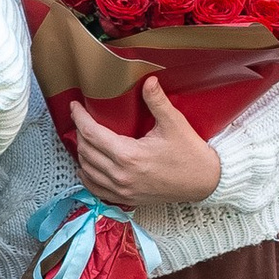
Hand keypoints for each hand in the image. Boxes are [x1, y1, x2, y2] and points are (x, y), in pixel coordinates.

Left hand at [72, 74, 222, 205]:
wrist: (204, 182)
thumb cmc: (190, 154)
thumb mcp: (174, 123)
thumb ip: (157, 101)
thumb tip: (148, 80)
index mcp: (129, 155)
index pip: (92, 133)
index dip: (79, 117)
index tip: (75, 106)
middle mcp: (121, 175)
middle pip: (86, 150)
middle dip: (80, 132)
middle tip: (80, 118)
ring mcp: (122, 190)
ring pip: (87, 170)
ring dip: (82, 153)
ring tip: (83, 138)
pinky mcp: (126, 198)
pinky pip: (96, 190)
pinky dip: (87, 176)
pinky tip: (86, 166)